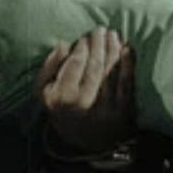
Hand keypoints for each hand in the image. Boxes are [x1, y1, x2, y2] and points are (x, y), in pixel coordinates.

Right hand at [35, 27, 136, 153]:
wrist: (83, 142)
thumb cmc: (61, 108)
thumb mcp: (44, 92)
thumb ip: (49, 67)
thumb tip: (64, 44)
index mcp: (62, 97)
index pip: (75, 64)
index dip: (82, 48)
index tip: (85, 37)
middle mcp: (83, 103)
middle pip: (95, 66)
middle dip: (99, 44)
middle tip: (101, 30)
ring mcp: (104, 109)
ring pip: (111, 72)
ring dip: (114, 49)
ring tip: (113, 34)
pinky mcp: (122, 112)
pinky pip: (127, 84)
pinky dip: (128, 64)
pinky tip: (128, 49)